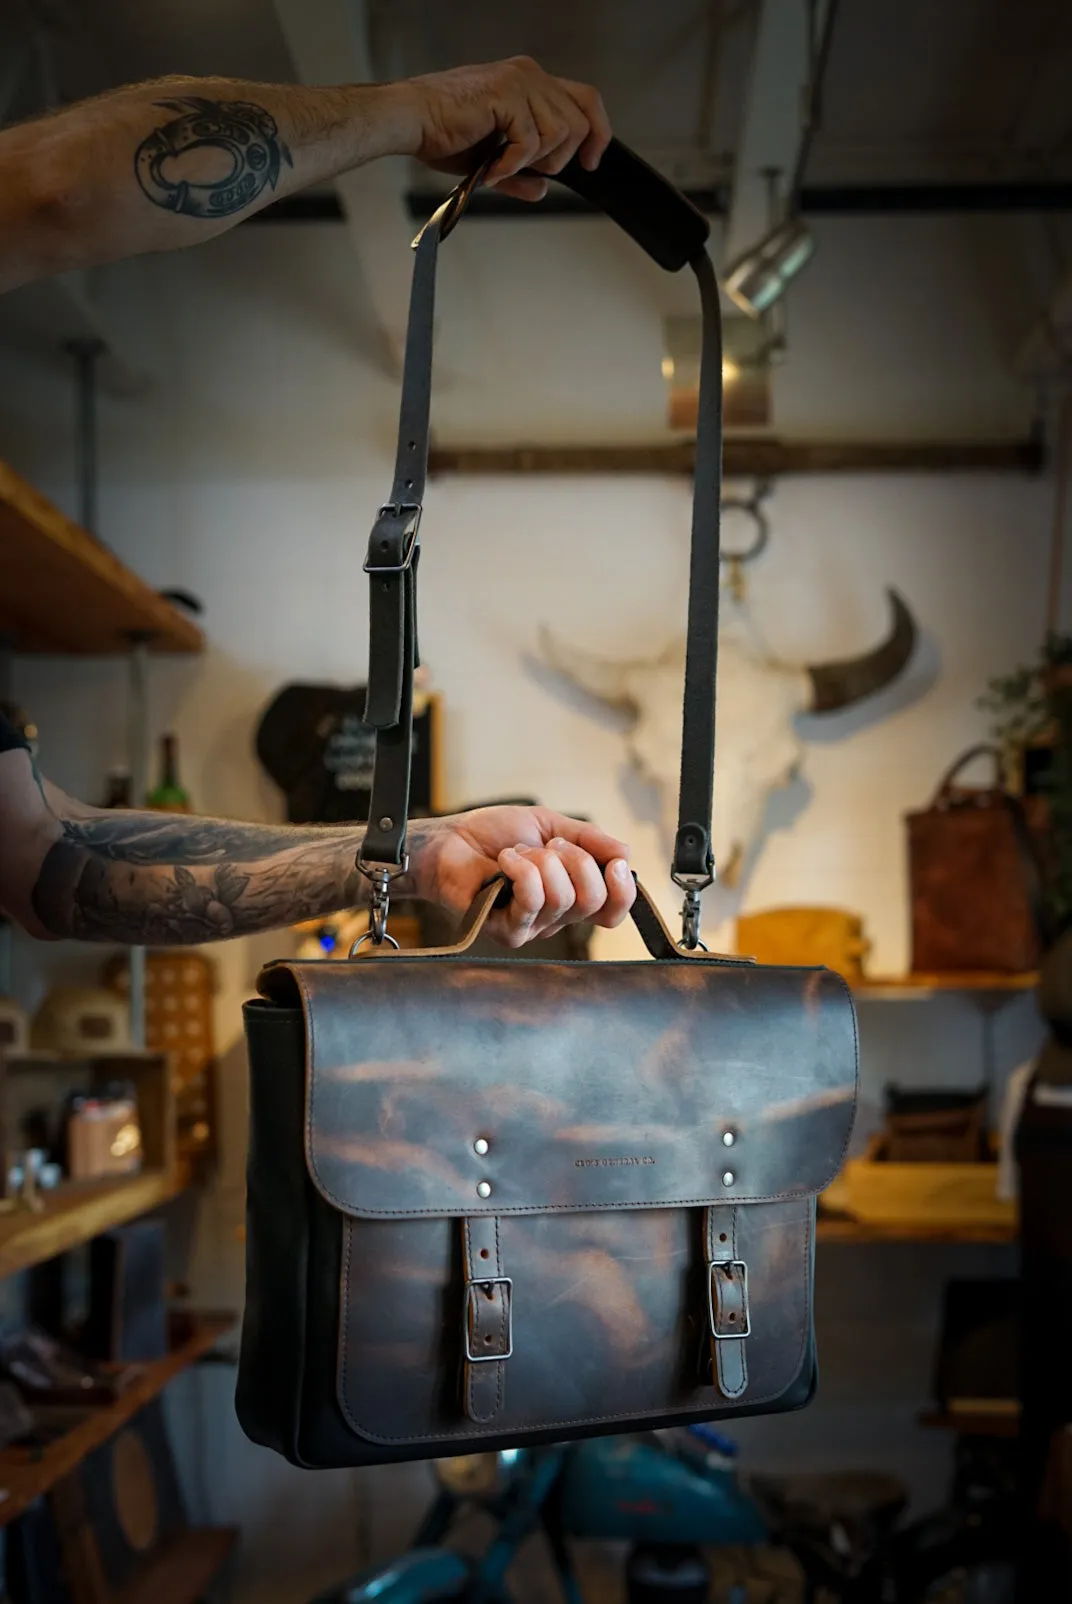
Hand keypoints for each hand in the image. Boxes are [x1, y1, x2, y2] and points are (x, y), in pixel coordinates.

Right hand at [387, 57, 611, 201]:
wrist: (410, 121)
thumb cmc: (441, 133)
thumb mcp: (491, 161)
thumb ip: (521, 173)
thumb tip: (543, 190)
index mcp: (530, 82)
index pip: (586, 99)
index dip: (598, 132)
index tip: (590, 162)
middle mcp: (529, 75)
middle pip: (581, 119)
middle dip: (561, 157)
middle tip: (530, 170)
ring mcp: (519, 81)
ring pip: (561, 131)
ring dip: (535, 160)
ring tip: (503, 166)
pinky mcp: (506, 94)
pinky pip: (532, 140)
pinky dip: (513, 164)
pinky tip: (490, 169)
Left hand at [409, 805, 634, 948]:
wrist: (449, 840)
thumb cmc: (494, 835)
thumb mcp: (551, 825)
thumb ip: (590, 839)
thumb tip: (625, 853)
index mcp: (571, 894)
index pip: (612, 910)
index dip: (623, 891)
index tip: (614, 863)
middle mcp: (556, 917)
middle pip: (594, 901)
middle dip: (576, 860)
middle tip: (550, 846)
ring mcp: (532, 927)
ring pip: (564, 898)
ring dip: (542, 861)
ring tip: (518, 852)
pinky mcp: (508, 931)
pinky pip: (533, 901)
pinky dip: (522, 869)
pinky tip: (506, 861)